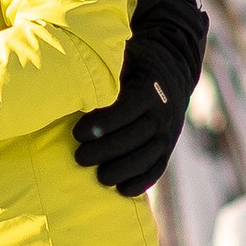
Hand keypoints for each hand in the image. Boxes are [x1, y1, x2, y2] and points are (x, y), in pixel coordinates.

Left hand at [73, 53, 190, 195]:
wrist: (172, 67)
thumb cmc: (134, 62)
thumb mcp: (123, 56)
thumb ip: (106, 67)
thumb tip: (73, 71)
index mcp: (149, 88)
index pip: (126, 110)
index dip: (102, 124)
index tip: (78, 133)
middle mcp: (161, 112)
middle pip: (135, 137)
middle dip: (106, 151)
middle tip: (80, 157)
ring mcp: (167, 132)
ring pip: (147, 156)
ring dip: (123, 170)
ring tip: (99, 177)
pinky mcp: (168, 147)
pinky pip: (158, 168)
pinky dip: (142, 182)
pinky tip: (123, 189)